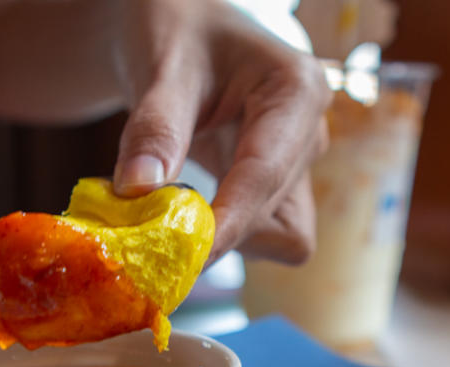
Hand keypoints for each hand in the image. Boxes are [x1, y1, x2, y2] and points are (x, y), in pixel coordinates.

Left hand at [110, 0, 331, 264]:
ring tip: (171, 216)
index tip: (187, 254)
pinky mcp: (281, 189)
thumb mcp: (164, 66)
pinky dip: (225, 237)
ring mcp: (299, 166)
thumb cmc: (180, 30)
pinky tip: (186, 214)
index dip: (228, 222)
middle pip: (279, 218)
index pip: (266, 173)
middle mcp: (310, 133)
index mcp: (297, 91)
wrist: (184, 28)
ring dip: (229, 240)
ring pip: (281, 238)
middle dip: (221, 232)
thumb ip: (156, 127)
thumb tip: (138, 191)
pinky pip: (265, 236)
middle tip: (154, 234)